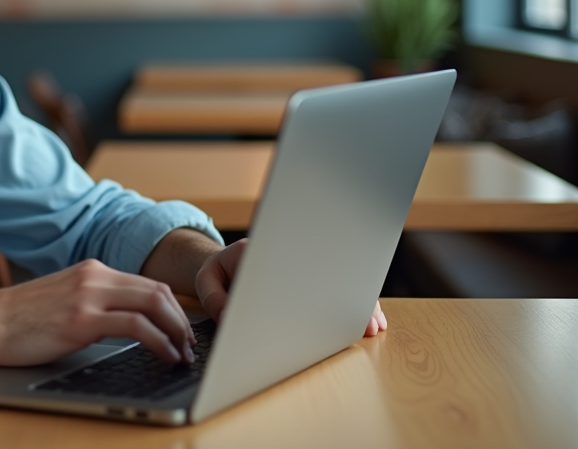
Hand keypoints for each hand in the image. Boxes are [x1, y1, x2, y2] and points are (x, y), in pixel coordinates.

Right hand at [0, 259, 195, 367]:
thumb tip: (124, 324)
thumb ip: (93, 303)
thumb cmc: (18, 320)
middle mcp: (94, 276)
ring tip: (183, 354)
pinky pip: (137, 326)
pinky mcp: (82, 319)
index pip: (147, 284)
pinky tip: (165, 356)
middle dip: (181, 320)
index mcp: (91, 271)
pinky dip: (160, 341)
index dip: (173, 308)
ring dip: (177, 331)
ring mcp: (89, 295)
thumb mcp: (63, 300)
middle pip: (158, 291)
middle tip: (189, 345)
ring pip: (154, 303)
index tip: (181, 332)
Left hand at [194, 238, 388, 335]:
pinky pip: (340, 287)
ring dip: (358, 303)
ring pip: (339, 280)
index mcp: (261, 251)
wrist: (227, 261)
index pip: (290, 263)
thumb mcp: (207, 280)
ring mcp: (306, 265)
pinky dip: (356, 303)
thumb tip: (230, 318)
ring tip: (371, 326)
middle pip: (325, 271)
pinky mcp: (313, 278)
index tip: (324, 302)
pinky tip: (369, 320)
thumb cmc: (220, 271)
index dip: (311, 283)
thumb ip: (214, 298)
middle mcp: (290, 254)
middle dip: (346, 297)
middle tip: (363, 323)